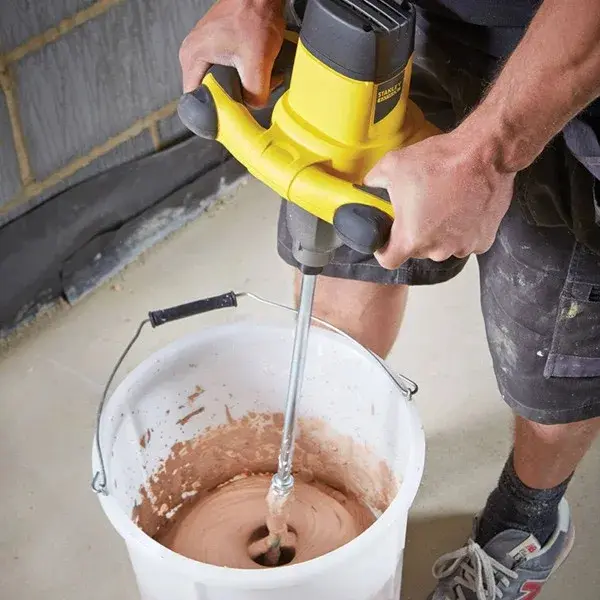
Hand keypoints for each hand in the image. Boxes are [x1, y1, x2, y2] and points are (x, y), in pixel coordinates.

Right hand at [179, 0, 284, 106]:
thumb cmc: (254, 15)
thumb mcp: (258, 62)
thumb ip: (255, 94)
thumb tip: (253, 108)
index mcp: (191, 58)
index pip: (195, 101)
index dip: (215, 112)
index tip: (231, 115)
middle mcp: (194, 54)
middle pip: (211, 95)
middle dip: (233, 99)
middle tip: (250, 92)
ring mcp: (205, 51)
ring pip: (222, 85)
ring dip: (242, 87)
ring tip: (256, 77)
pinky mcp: (218, 48)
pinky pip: (228, 73)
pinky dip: (244, 76)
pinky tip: (256, 70)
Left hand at [364, 124, 515, 268]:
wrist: (484, 154)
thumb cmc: (440, 161)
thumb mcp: (392, 165)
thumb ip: (373, 181)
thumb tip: (367, 186)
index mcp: (410, 239)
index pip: (388, 260)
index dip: (383, 250)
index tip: (385, 239)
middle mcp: (436, 249)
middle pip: (417, 251)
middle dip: (413, 233)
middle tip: (418, 209)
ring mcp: (462, 247)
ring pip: (442, 246)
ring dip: (439, 232)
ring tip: (442, 206)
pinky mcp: (483, 240)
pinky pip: (465, 241)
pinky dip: (462, 230)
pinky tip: (462, 209)